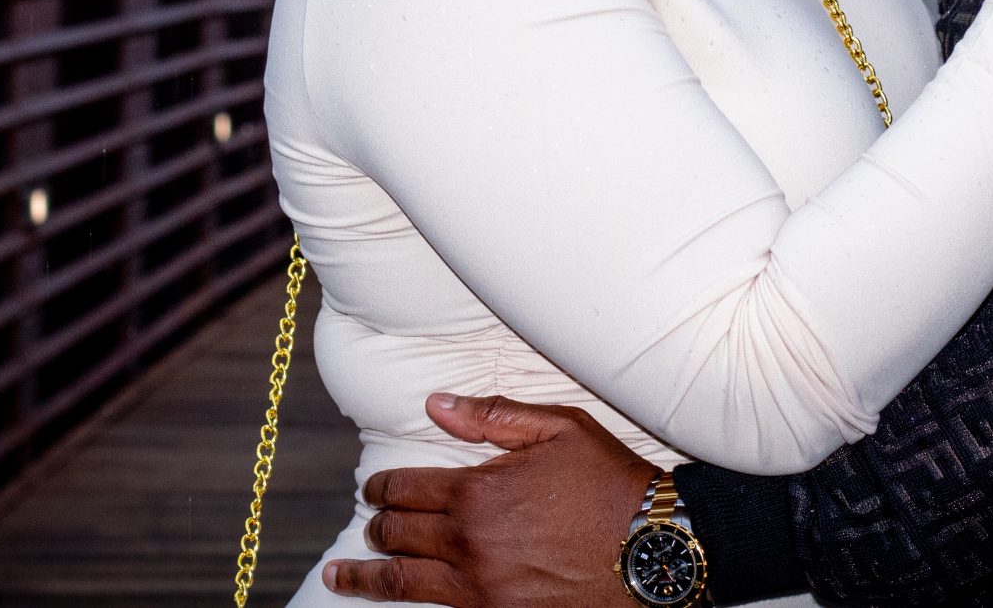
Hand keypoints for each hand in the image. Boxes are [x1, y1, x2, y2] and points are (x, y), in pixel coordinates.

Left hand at [323, 392, 655, 606]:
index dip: (380, 488)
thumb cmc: (610, 482)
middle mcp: (469, 544)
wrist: (654, 549)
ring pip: (404, 585)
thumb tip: (435, 404)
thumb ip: (490, 416)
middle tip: (370, 526)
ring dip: (366, 579)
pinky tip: (401, 604)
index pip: (403, 489)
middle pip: (397, 536)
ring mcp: (482, 589)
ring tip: (338, 578)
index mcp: (476, 492)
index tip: (372, 490)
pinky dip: (415, 606)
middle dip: (376, 529)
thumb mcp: (557, 429)